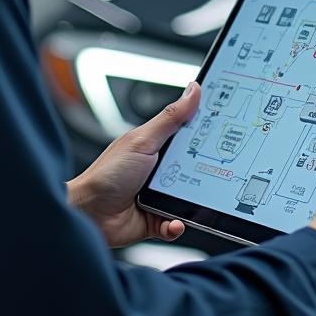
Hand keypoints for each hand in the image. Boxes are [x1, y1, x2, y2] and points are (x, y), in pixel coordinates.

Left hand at [67, 82, 200, 248]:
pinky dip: (177, 224)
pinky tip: (173, 221)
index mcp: (157, 146)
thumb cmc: (107, 174)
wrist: (88, 214)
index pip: (189, 134)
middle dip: (206, 171)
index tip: (227, 127)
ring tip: (190, 200)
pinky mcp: (157, 219)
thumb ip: (170, 118)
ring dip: (192, 202)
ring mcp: (159, 194)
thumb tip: (193, 90)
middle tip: (216, 170)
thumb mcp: (144, 141)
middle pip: (196, 167)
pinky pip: (177, 223)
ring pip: (190, 198)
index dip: (207, 130)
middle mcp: (160, 169)